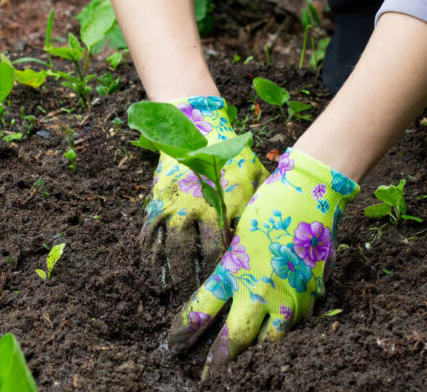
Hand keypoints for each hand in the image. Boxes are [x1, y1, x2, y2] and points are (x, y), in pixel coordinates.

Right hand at [141, 96, 268, 293]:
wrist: (197, 127)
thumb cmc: (233, 154)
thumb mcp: (256, 177)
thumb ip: (262, 204)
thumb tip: (277, 235)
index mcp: (225, 203)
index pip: (224, 247)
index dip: (222, 271)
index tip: (225, 288)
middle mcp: (198, 207)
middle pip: (195, 252)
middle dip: (194, 279)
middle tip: (196, 298)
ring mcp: (175, 204)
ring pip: (169, 248)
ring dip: (171, 273)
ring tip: (173, 292)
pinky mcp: (157, 201)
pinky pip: (150, 234)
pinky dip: (150, 256)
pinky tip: (155, 272)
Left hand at [167, 148, 358, 376]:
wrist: (311, 194)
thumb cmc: (271, 206)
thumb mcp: (239, 234)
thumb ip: (232, 264)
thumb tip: (224, 284)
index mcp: (233, 270)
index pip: (201, 311)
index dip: (184, 333)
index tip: (173, 347)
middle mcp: (258, 289)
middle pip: (235, 339)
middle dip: (219, 363)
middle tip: (208, 381)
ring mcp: (287, 296)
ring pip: (269, 341)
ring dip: (255, 353)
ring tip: (247, 366)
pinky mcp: (310, 296)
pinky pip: (294, 324)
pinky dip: (283, 331)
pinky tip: (277, 332)